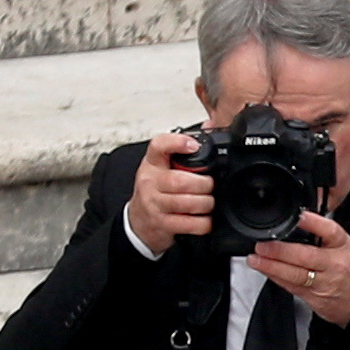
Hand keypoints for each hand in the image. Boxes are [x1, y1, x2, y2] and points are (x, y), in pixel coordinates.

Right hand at [124, 128, 212, 254]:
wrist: (139, 222)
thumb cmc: (155, 191)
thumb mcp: (163, 168)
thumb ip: (183, 151)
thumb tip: (210, 125)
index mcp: (152, 163)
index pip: (159, 146)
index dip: (177, 143)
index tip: (193, 144)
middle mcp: (150, 181)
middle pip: (181, 181)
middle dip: (204, 185)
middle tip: (210, 186)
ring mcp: (154, 203)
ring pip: (187, 203)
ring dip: (206, 204)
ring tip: (209, 203)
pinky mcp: (161, 223)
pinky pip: (188, 223)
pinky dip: (203, 223)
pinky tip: (205, 219)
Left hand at [257, 210, 349, 326]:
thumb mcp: (346, 245)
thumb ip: (324, 234)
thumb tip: (298, 220)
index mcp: (343, 247)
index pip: (330, 231)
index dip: (313, 222)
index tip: (298, 216)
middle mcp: (334, 264)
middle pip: (306, 256)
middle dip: (280, 250)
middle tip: (262, 245)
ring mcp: (325, 283)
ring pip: (295, 275)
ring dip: (271, 266)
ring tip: (255, 259)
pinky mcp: (316, 298)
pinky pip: (292, 287)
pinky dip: (277, 278)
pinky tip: (266, 271)